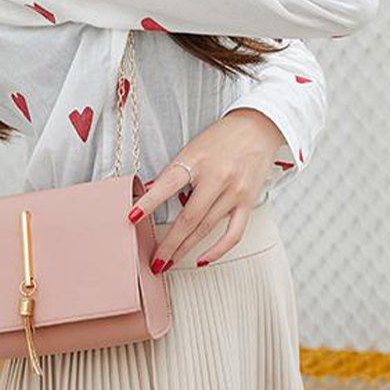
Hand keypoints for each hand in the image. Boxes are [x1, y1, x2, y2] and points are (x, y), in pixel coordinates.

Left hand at [128, 109, 285, 270]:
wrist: (257, 128)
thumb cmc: (221, 138)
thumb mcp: (191, 149)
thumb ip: (174, 173)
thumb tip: (151, 196)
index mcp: (197, 161)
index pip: (167, 184)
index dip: (148, 202)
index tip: (132, 217)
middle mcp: (217, 178)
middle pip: (188, 217)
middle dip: (169, 243)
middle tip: (154, 260)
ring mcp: (234, 192)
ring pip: (206, 228)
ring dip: (186, 249)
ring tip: (170, 262)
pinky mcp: (248, 202)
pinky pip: (233, 233)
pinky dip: (218, 250)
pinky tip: (202, 259)